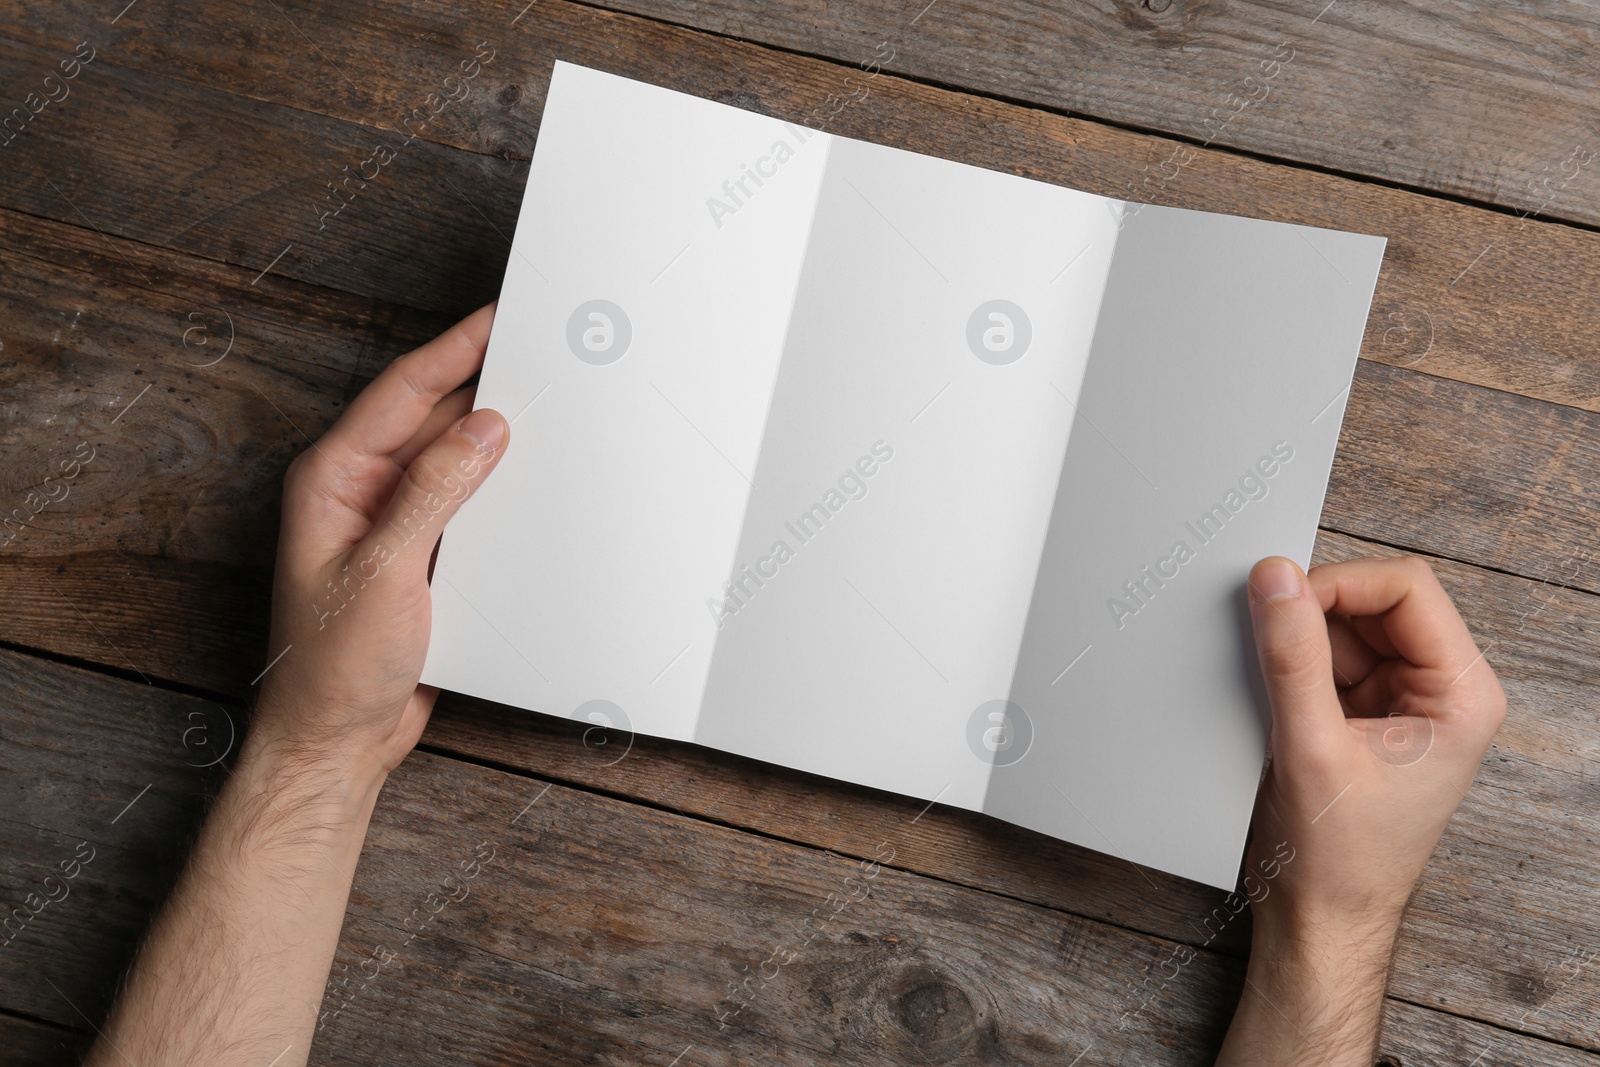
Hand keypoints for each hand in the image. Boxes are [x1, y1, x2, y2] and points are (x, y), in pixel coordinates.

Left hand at [250, 303, 509, 784]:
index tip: (499, 320)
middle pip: (432, 418)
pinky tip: (534, 481)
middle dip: (484, 385)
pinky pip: (468, 505)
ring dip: (496, 439)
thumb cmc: (333, 667)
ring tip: (551, 407)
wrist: (338, 740)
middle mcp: (362, 491)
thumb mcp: (385, 571)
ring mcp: (394, 523)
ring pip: (455, 460)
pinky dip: (500, 490)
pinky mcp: (423, 556)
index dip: (453, 350)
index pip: (402, 393)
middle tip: (541, 354)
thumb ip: (434, 493)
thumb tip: (483, 429)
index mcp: (333, 479)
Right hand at [1217, 554, 1504, 1064]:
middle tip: (1267, 640)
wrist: (1319, 920)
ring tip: (1271, 690)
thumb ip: (1293, 657)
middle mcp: (1440, 691)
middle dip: (1314, 613)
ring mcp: (1399, 701)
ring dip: (1297, 643)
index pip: (1407, 589)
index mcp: (1461, 696)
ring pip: (1342, 627)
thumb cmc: (1339, 860)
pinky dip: (1288, 665)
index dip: (1340, 583)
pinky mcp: (1360, 714)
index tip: (1283, 598)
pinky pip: (1322, 658)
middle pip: (1373, 602)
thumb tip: (1276, 580)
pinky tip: (1271, 702)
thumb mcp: (1311, 748)